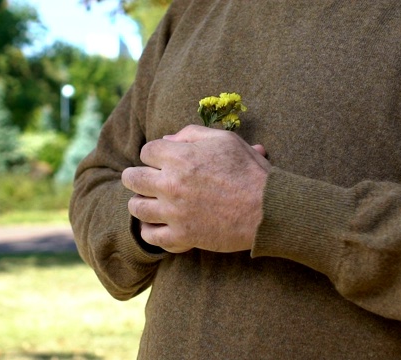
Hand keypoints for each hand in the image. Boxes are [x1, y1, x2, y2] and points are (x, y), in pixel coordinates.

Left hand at [121, 125, 269, 252]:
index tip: (162, 160)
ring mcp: (174, 212)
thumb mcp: (225, 140)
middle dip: (137, 176)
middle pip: (133, 178)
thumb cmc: (249, 171)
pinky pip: (150, 236)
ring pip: (136, 207)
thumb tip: (167, 140)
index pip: (146, 151)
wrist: (268, 209)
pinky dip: (150, 231)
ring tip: (149, 202)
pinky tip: (157, 225)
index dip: (154, 154)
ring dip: (141, 202)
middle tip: (145, 180)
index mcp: (180, 157)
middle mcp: (171, 184)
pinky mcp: (182, 236)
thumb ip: (192, 134)